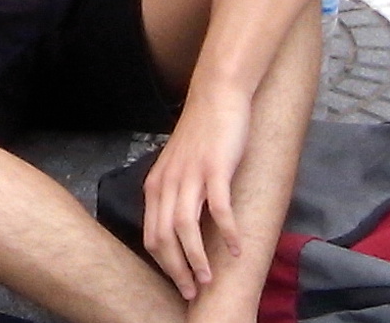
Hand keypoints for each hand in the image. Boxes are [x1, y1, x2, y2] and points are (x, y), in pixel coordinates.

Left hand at [135, 85, 251, 303]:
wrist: (216, 97)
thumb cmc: (201, 135)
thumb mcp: (178, 168)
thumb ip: (176, 195)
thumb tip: (181, 231)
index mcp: (156, 185)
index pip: (151, 235)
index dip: (164, 264)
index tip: (179, 284)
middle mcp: (168, 183)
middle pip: (164, 238)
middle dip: (177, 270)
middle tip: (192, 292)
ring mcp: (191, 176)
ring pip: (185, 229)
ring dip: (197, 260)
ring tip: (208, 280)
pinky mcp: (215, 169)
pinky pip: (219, 209)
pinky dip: (227, 233)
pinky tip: (237, 249)